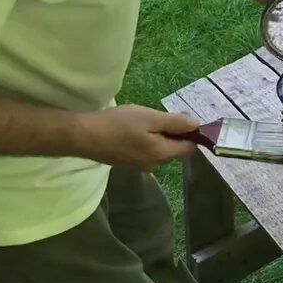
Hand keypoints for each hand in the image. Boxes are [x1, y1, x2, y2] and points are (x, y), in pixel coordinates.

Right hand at [77, 105, 199, 171]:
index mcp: (163, 154)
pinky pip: (146, 151)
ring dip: (157, 136)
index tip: (180, 117)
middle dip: (172, 133)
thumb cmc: (119, 124)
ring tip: (142, 122)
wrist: (84, 136)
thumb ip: (176, 123)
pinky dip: (145, 140)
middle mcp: (155, 165)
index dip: (190, 132)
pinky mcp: (128, 163)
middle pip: (174, 149)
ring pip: (159, 149)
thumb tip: (197, 125)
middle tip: (156, 116)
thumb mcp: (150, 118)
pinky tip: (131, 130)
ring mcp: (140, 166)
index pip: (189, 147)